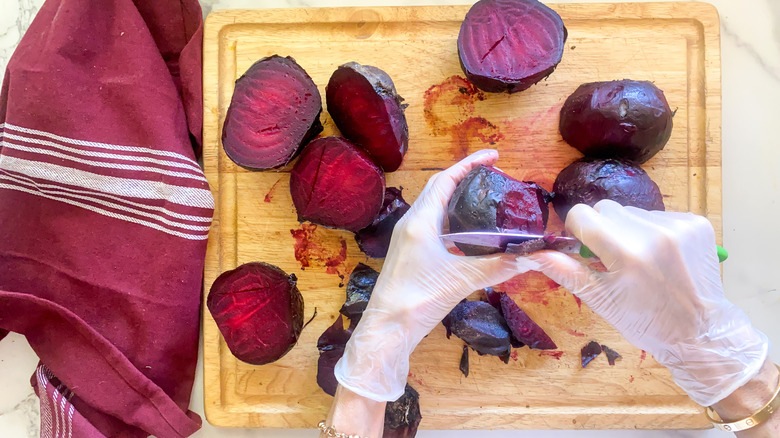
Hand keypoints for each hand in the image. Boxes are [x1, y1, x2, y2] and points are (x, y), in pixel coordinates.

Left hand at [334, 150, 537, 400]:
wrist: (387, 329)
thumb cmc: (417, 300)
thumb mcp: (461, 280)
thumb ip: (497, 265)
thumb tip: (530, 256)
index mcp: (420, 221)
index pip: (445, 180)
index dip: (469, 164)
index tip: (494, 156)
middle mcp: (412, 223)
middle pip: (439, 189)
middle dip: (465, 177)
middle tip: (493, 175)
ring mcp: (408, 238)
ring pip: (435, 207)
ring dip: (457, 198)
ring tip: (485, 198)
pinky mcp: (410, 252)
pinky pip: (433, 225)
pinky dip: (452, 220)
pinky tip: (470, 231)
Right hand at [528, 200, 767, 405]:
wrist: (701, 333)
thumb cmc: (645, 322)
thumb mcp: (601, 301)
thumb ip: (565, 270)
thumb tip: (530, 253)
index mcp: (626, 252)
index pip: (582, 214)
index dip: (578, 230)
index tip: (587, 249)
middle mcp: (653, 233)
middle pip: (606, 208)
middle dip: (604, 229)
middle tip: (615, 259)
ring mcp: (679, 226)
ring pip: (632, 211)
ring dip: (630, 229)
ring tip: (642, 259)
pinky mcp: (697, 223)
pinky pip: (659, 215)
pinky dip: (655, 231)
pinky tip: (663, 256)